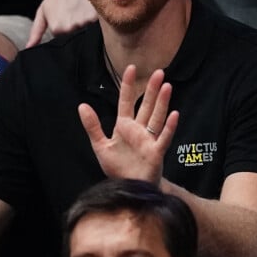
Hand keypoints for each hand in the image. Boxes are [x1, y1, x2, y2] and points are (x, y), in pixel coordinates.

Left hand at [27, 0, 96, 46]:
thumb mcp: (43, 11)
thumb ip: (36, 31)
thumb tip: (29, 47)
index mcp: (57, 29)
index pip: (64, 39)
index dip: (66, 29)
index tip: (66, 17)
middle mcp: (70, 28)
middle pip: (76, 35)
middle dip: (75, 26)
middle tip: (73, 11)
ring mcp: (84, 22)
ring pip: (87, 29)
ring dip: (85, 21)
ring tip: (81, 7)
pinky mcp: (96, 16)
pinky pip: (97, 23)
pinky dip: (94, 16)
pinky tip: (89, 7)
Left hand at [78, 66, 178, 185]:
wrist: (128, 187)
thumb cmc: (117, 167)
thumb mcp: (100, 145)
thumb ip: (92, 126)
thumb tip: (82, 105)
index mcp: (124, 126)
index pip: (126, 101)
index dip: (128, 85)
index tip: (131, 68)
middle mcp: (138, 130)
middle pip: (146, 105)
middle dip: (151, 89)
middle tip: (159, 72)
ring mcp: (149, 140)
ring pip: (157, 117)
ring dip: (162, 102)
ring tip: (167, 86)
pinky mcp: (156, 152)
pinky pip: (163, 138)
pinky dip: (169, 127)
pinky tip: (174, 114)